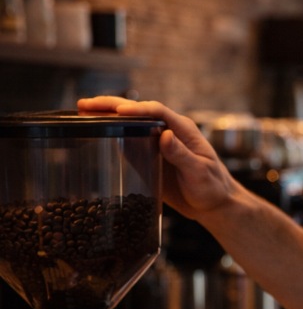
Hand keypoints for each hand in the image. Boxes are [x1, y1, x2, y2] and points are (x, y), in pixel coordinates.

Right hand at [76, 95, 236, 221]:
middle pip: (137, 112)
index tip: (118, 111)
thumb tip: (166, 135)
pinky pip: (128, 143)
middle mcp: (168, 131)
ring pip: (129, 124)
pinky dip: (111, 135)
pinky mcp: (150, 157)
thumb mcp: (200, 172)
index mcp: (182, 129)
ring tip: (82, 112)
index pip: (156, 112)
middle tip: (85, 104)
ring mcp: (157, 143)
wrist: (215, 204)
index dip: (136, 109)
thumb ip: (182, 155)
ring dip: (106, 117)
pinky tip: (94, 132)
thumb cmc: (213, 187)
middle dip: (110, 106)